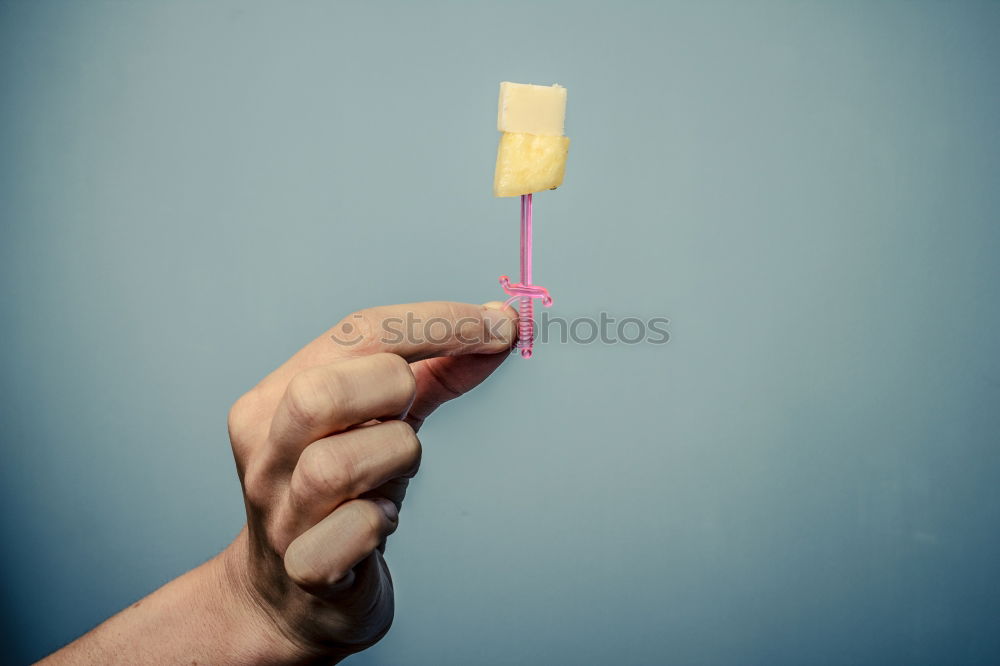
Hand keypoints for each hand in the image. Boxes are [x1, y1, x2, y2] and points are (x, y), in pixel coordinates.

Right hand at [221, 301, 515, 661]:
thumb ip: (437, 371)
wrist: (290, 595)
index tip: (497, 325)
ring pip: (337, 466)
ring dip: (395, 459)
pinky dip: (381, 523)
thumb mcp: (383, 421)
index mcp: (275, 398)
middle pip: (322, 393)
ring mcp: (279, 512)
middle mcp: (266, 451)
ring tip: (394, 474)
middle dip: (391, 390)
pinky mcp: (304, 569)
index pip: (353, 333)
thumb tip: (500, 323)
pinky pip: (355, 532)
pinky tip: (381, 521)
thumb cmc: (343, 493)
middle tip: (410, 411)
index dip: (434, 321)